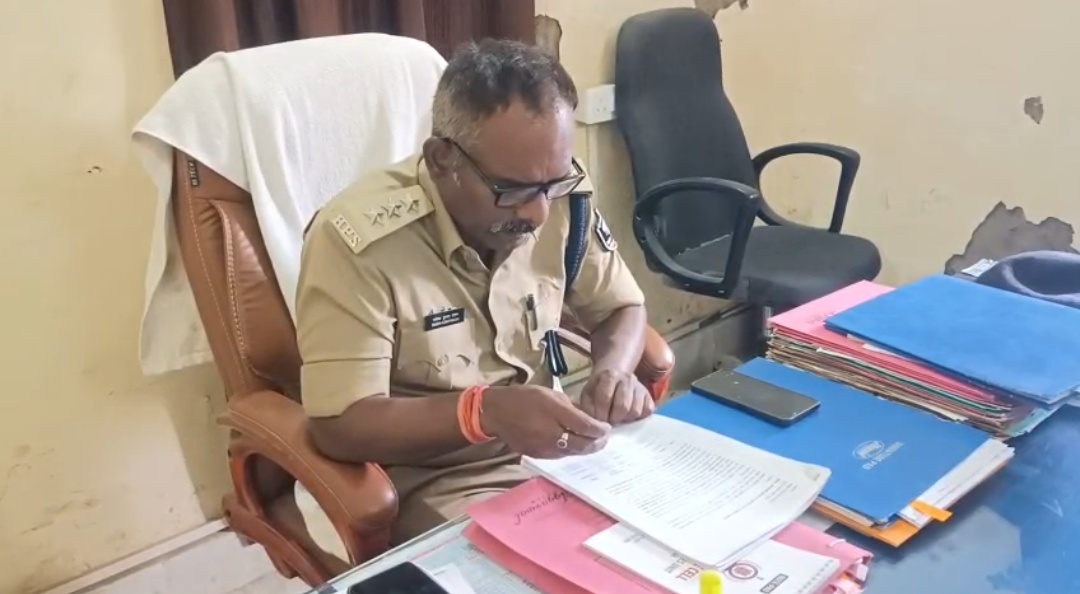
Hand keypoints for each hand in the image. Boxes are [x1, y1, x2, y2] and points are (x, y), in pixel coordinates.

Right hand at [481, 385, 611, 458]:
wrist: (497, 412)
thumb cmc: (525, 397)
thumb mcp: (551, 394)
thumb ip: (571, 407)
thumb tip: (589, 418)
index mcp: (556, 413)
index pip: (586, 426)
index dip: (600, 429)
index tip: (607, 428)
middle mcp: (551, 433)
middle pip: (582, 444)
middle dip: (597, 443)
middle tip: (604, 439)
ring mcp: (544, 448)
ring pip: (572, 453)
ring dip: (585, 449)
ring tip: (592, 443)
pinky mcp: (538, 456)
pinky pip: (560, 456)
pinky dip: (571, 451)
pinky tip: (575, 446)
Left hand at [580, 368, 653, 424]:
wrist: (614, 377)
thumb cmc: (598, 389)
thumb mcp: (588, 395)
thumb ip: (588, 408)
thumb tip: (596, 424)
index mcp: (609, 376)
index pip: (605, 399)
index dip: (600, 414)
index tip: (597, 421)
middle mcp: (627, 378)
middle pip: (622, 407)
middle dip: (613, 418)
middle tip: (609, 420)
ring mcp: (640, 387)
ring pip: (635, 411)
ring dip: (625, 419)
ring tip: (618, 417)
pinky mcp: (649, 396)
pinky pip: (647, 411)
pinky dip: (638, 417)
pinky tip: (628, 415)